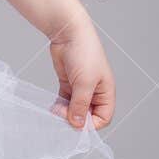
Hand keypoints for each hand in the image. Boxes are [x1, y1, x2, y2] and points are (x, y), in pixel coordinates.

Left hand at [48, 15, 115, 130]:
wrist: (69, 33)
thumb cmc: (84, 53)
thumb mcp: (84, 82)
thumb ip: (80, 105)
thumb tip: (77, 124)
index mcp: (106, 93)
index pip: (103, 118)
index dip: (91, 125)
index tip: (76, 123)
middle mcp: (95, 93)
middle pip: (87, 116)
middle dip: (75, 119)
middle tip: (62, 115)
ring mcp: (81, 89)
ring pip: (74, 110)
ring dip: (65, 113)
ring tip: (56, 110)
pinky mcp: (68, 84)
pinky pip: (65, 102)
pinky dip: (59, 106)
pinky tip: (52, 106)